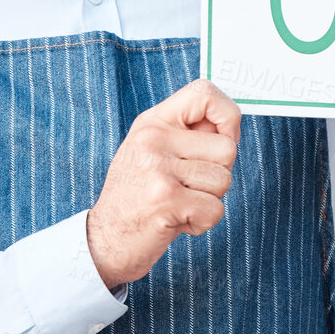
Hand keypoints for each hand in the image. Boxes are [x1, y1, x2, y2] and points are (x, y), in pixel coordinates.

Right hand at [86, 79, 238, 290]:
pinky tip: (175, 221)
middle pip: (227, 149)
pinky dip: (201, 223)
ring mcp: (158, 169)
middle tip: (186, 188)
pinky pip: (215, 210)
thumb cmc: (135, 196)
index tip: (223, 140)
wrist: (103, 240)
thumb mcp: (151, 152)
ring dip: (208, 201)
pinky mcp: (166, 200)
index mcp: (152, 122)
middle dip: (217, 175)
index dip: (228, 117)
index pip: (205, 93)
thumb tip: (231, 126)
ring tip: (178, 205)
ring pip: (224, 181)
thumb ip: (186, 135)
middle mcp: (153, 139)